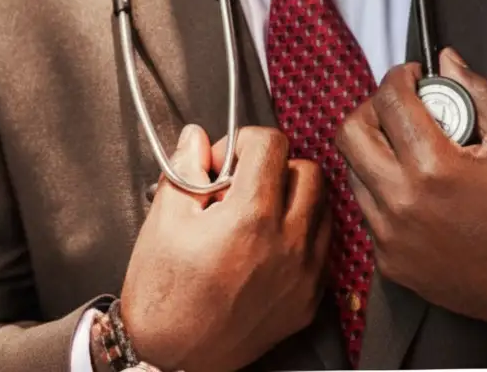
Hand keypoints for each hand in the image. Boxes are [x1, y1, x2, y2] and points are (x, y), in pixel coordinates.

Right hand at [119, 125, 331, 371]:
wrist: (173, 361)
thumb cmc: (164, 295)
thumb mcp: (164, 220)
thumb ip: (185, 169)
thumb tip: (197, 138)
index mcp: (251, 216)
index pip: (271, 143)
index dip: (242, 142)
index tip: (224, 162)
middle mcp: (287, 242)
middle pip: (306, 169)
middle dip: (274, 166)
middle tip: (243, 184)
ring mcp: (304, 273)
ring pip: (322, 205)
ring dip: (294, 197)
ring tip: (258, 213)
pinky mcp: (309, 299)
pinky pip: (321, 246)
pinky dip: (302, 234)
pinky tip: (269, 244)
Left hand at [334, 48, 486, 333]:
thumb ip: (479, 92)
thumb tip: (446, 59)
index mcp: (433, 168)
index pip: (389, 101)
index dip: (399, 77)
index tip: (414, 76)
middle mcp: (401, 202)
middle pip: (350, 133)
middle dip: (373, 109)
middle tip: (401, 107)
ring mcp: (390, 236)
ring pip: (354, 170)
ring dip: (375, 148)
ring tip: (409, 147)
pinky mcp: (388, 261)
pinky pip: (367, 208)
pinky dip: (383, 187)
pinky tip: (415, 187)